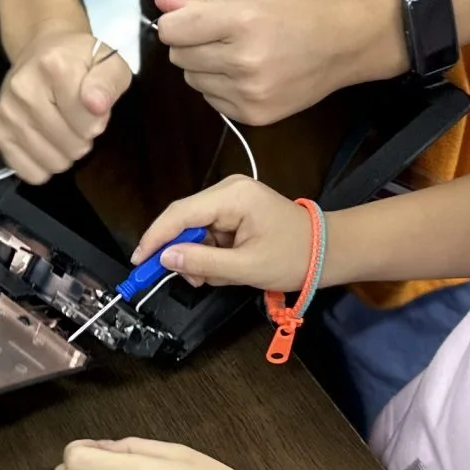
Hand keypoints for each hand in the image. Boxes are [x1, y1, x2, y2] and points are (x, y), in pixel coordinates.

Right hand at [0, 25, 131, 182]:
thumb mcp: (109, 64)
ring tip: (62, 128)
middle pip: (72, 146)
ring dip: (65, 152)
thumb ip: (108, 83)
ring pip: (52, 162)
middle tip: (77, 117)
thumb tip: (96, 106)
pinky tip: (46, 142)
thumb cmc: (81, 61)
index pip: (89, 123)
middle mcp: (22, 88)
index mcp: (53, 66)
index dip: (98, 120)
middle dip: (82, 137)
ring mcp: (6, 112)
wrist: (41, 51)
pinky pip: (28, 171)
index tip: (92, 105)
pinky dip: (42, 164)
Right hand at [130, 177, 319, 290]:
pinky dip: (209, 252)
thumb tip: (166, 259)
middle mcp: (228, 189)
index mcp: (233, 197)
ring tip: (215, 277)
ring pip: (195, 228)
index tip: (139, 261)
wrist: (329, 250)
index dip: (156, 238)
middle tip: (188, 280)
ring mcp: (232, 198)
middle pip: (184, 219)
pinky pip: (208, 231)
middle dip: (181, 251)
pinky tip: (223, 267)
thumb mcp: (246, 267)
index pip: (181, 213)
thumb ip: (203, 262)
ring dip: (198, 256)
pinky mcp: (234, 209)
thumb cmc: (294, 257)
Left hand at [155, 0, 403, 125]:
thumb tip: (161, 2)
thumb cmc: (300, 9)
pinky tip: (246, 73)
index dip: (175, 22)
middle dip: (191, 43)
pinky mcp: (255, 115)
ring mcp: (250, 93)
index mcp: (242, 21)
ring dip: (204, 67)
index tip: (189, 18)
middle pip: (179, 57)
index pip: (173, 30)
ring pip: (192, 81)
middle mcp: (244, 61)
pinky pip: (211, 100)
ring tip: (237, 53)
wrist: (346, 43)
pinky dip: (220, 87)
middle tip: (222, 34)